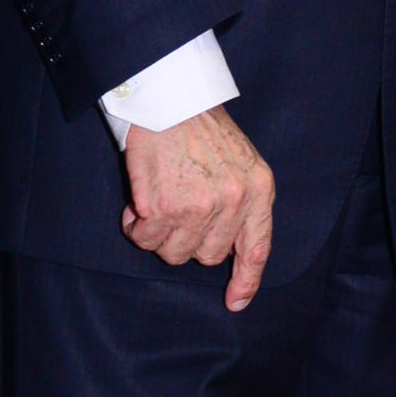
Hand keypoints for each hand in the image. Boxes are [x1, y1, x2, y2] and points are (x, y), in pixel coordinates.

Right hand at [121, 105, 274, 308]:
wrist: (168, 95)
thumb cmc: (199, 126)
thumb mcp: (241, 160)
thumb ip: (241, 200)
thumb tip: (229, 248)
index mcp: (258, 188)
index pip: (256, 247)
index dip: (246, 279)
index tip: (235, 301)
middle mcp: (234, 200)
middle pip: (207, 256)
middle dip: (187, 241)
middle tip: (175, 209)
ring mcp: (199, 205)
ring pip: (173, 252)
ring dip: (158, 234)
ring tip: (157, 200)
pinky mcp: (164, 206)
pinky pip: (145, 238)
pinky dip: (136, 225)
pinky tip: (139, 200)